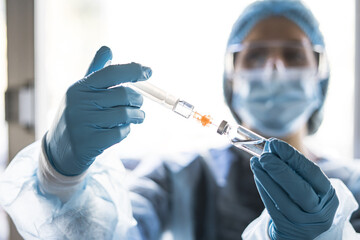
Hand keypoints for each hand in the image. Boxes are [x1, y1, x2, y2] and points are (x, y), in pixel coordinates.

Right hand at [44, 46, 151, 175]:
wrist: (60, 149)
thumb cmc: (77, 115)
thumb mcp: (81, 92)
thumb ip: (96, 72)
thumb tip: (108, 49)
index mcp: (80, 87)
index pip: (111, 73)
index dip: (133, 70)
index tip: (148, 72)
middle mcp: (80, 103)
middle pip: (123, 94)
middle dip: (137, 99)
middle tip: (139, 104)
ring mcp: (84, 123)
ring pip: (125, 114)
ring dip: (137, 116)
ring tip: (137, 117)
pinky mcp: (90, 142)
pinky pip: (120, 133)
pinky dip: (126, 131)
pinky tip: (122, 130)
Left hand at [250, 138, 338, 239]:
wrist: (301, 227)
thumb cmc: (302, 197)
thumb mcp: (307, 183)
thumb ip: (293, 166)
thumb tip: (270, 147)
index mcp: (327, 195)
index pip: (313, 173)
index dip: (293, 157)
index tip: (275, 144)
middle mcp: (318, 210)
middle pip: (300, 190)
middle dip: (280, 171)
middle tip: (264, 156)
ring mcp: (302, 222)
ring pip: (282, 200)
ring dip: (266, 178)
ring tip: (256, 162)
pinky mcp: (286, 228)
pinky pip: (271, 207)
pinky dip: (263, 189)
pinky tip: (257, 175)